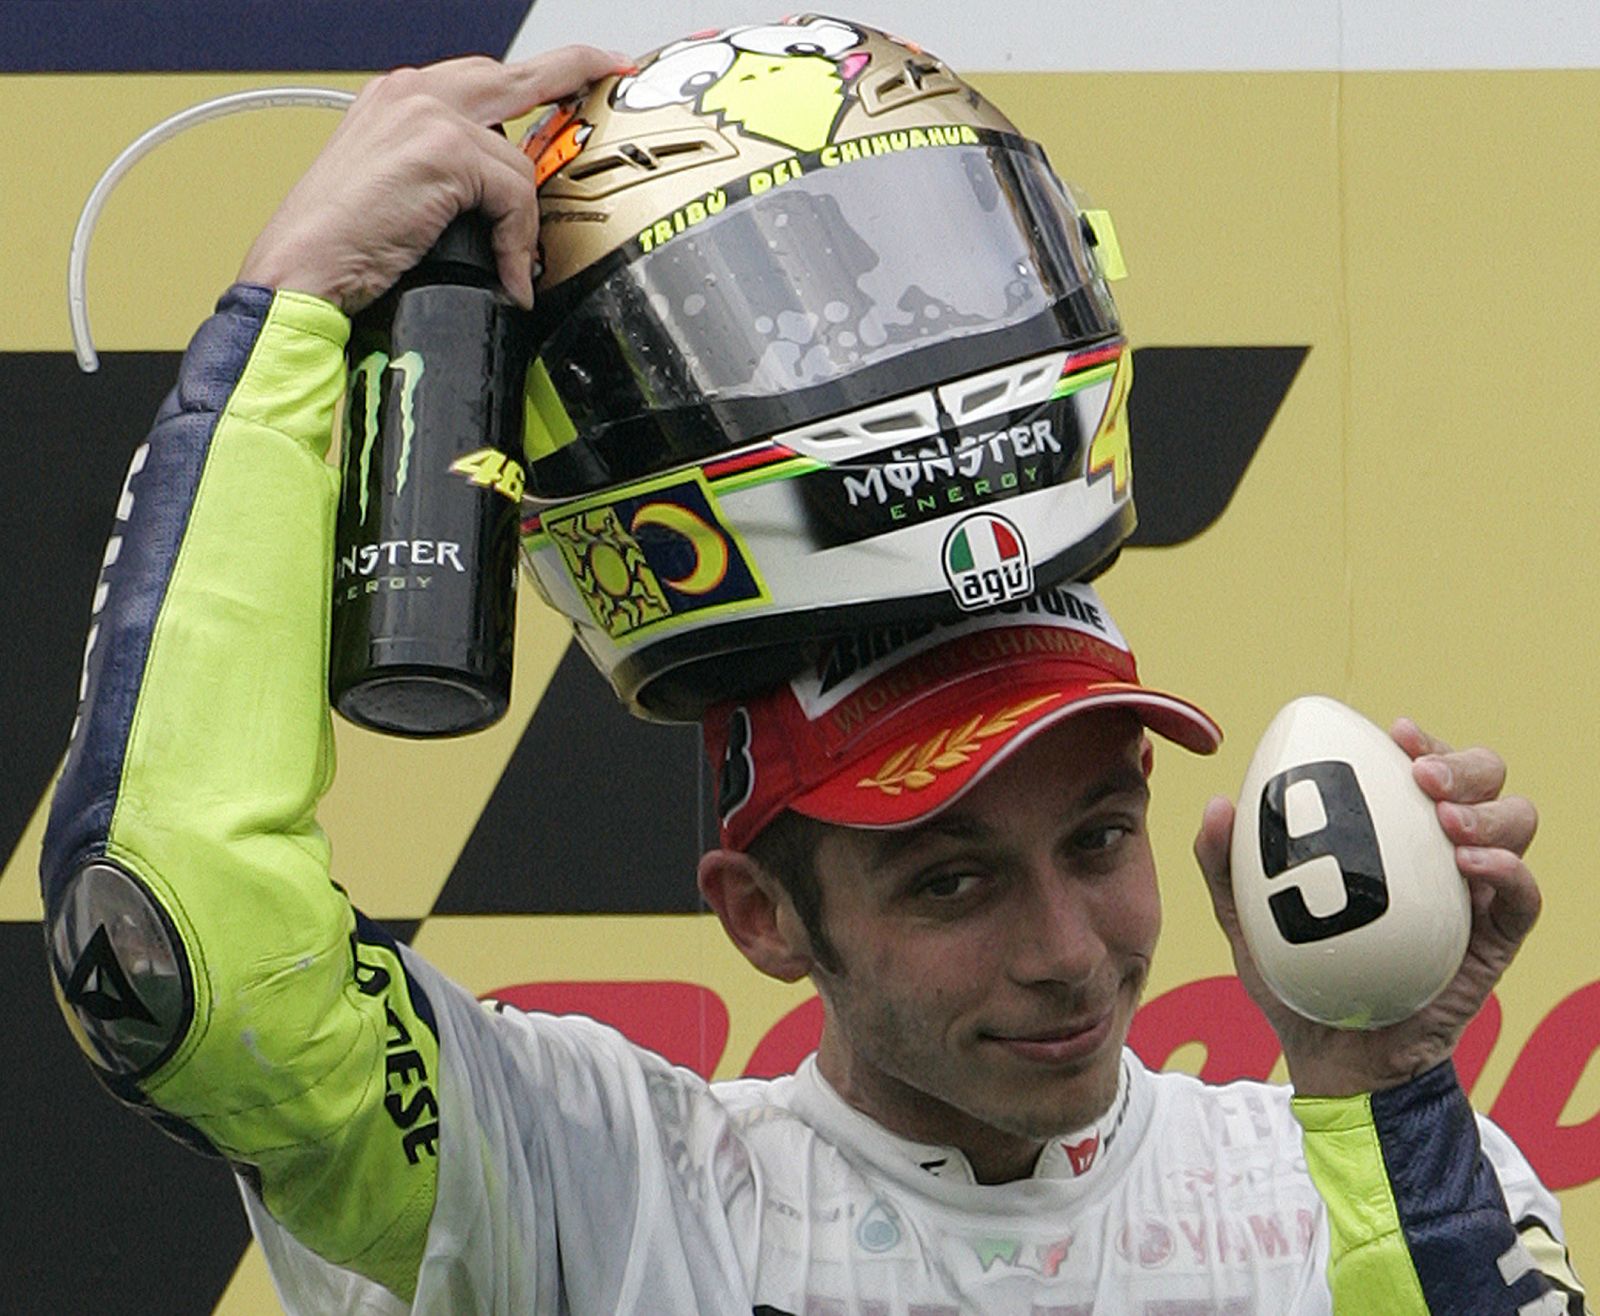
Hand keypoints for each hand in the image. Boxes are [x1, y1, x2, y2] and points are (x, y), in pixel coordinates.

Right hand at [238, 47, 627, 312]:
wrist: (302, 270)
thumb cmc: (340, 247)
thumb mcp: (400, 197)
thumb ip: (449, 181)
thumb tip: (499, 206)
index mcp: (397, 100)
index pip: (483, 77)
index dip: (539, 76)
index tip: (586, 68)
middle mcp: (411, 93)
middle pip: (515, 76)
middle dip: (570, 73)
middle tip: (612, 72)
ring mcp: (428, 114)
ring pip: (517, 157)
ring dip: (521, 218)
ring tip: (509, 262)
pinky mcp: (443, 148)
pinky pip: (513, 192)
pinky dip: (514, 238)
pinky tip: (504, 271)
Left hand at [1193, 718, 1541, 1095]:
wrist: (1331, 1056)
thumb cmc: (1295, 975)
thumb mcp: (1245, 916)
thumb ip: (1224, 863)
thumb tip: (1218, 804)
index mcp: (1392, 832)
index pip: (1424, 766)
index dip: (1422, 740)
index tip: (1395, 733)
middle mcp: (1441, 852)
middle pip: (1484, 779)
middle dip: (1462, 761)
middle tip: (1422, 775)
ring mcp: (1473, 895)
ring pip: (1517, 822)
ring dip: (1487, 808)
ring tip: (1443, 820)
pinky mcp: (1495, 943)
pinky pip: (1523, 897)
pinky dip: (1507, 869)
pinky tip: (1471, 863)